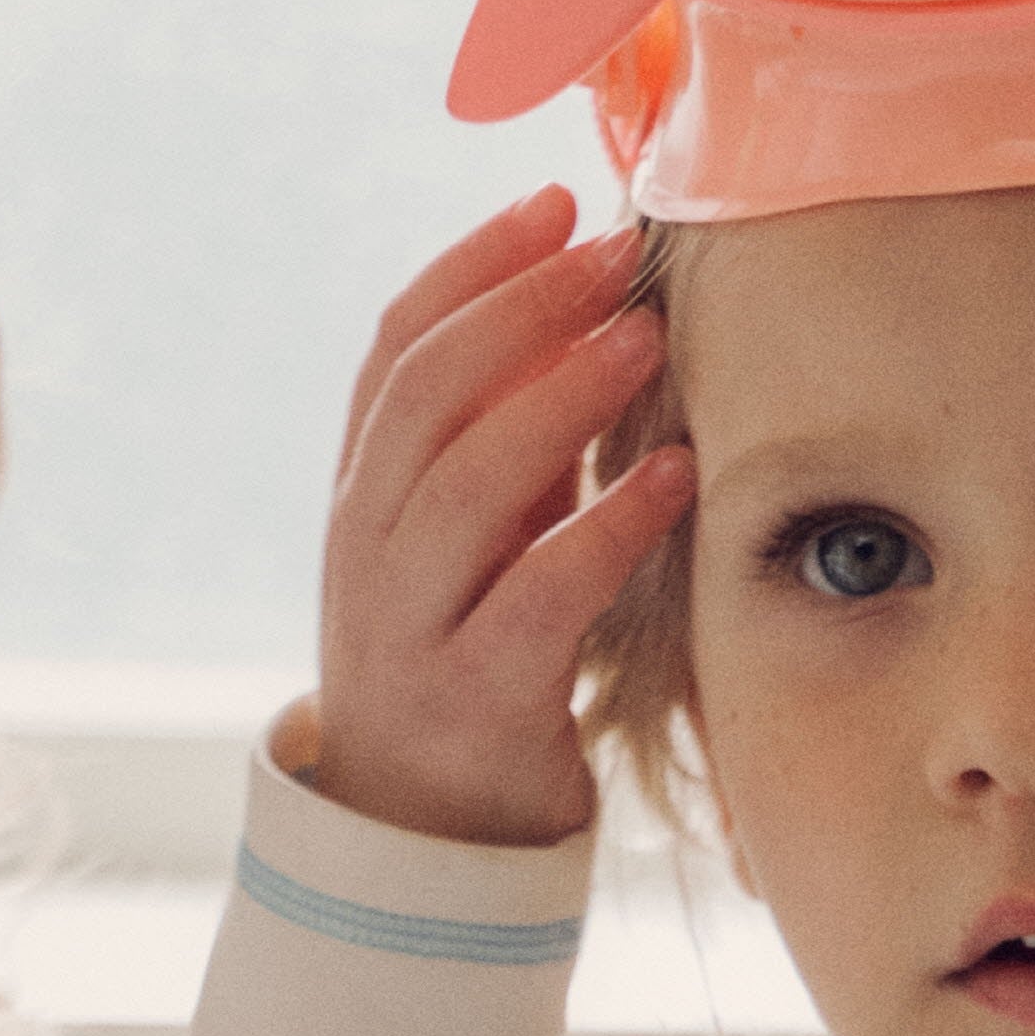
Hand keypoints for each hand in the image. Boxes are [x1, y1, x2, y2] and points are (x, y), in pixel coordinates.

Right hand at [308, 189, 695, 844]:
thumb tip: (586, 310)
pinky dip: (608, 526)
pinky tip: (671, 475)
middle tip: (614, 257)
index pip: (396, 348)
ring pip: (468, 484)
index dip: (472, 264)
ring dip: (561, 396)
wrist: (421, 833)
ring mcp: (409, 626)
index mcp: (363, 492)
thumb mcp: (474, 540)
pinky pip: (538, 595)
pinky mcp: (473, 697)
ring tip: (642, 339)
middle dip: (522, 308)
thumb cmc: (468, 659)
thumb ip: (507, 440)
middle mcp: (368, 548)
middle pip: (426, 394)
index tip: (553, 202)